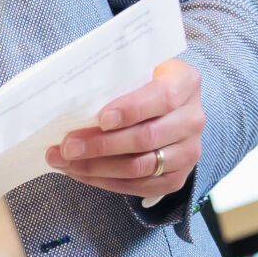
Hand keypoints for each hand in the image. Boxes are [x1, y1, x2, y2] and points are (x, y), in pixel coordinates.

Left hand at [46, 57, 202, 201]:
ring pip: (139, 167)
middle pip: (145, 138)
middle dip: (100, 145)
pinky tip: (80, 173)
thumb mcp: (138, 70)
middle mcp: (193, 119)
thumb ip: (117, 81)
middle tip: (67, 146)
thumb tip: (73, 102)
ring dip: (96, 167)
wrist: (171, 106)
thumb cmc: (144, 83)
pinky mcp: (177, 177)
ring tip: (64, 161)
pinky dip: (105, 181)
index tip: (101, 119)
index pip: (161, 98)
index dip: (131, 110)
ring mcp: (188, 152)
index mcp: (185, 83)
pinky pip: (139, 186)